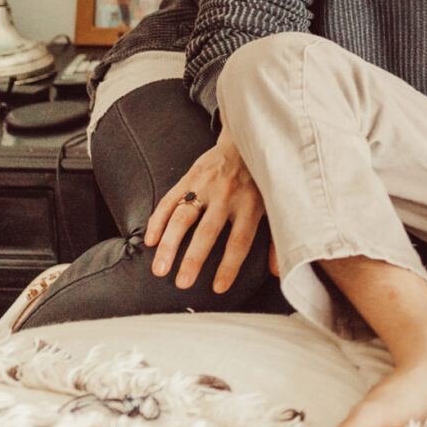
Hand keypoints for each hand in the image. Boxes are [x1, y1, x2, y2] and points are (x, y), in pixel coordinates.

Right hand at [144, 125, 265, 293]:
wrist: (248, 138)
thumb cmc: (263, 178)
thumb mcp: (276, 204)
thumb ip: (278, 238)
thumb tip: (278, 271)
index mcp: (253, 204)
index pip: (240, 240)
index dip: (229, 265)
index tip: (218, 288)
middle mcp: (228, 194)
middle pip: (208, 231)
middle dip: (194, 258)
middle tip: (182, 283)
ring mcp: (206, 185)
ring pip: (183, 216)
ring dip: (169, 244)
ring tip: (159, 268)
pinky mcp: (190, 176)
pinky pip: (169, 199)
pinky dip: (157, 220)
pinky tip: (148, 240)